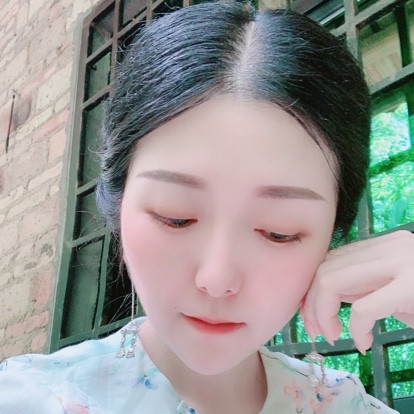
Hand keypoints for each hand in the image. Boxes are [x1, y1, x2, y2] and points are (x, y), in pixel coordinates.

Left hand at [301, 230, 413, 353]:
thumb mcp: (396, 286)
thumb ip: (364, 283)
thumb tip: (323, 299)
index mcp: (382, 245)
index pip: (329, 261)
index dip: (312, 291)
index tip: (314, 318)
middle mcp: (388, 246)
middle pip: (324, 269)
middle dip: (311, 305)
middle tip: (320, 332)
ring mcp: (401, 262)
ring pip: (331, 281)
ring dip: (322, 314)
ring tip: (335, 336)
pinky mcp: (412, 286)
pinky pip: (362, 307)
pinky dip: (354, 328)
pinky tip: (363, 342)